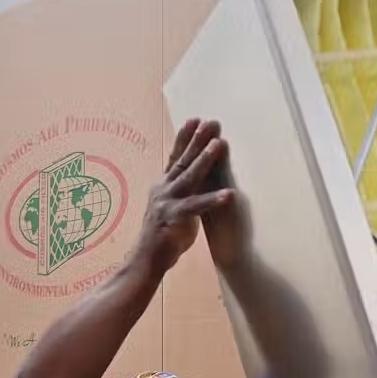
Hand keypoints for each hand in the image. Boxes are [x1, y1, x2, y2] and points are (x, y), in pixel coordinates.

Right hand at [133, 118, 233, 274]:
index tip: (194, 120)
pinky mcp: (174, 218)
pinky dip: (213, 200)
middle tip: (210, 123)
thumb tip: (199, 176)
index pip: (174, 157)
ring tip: (218, 144)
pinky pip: (196, 207)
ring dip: (204, 160)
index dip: (184, 138)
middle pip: (182, 160)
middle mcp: (163, 189)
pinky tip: (229, 195)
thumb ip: (184, 190)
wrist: (147, 258)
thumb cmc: (164, 233)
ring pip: (188, 177)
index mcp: (163, 185)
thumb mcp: (174, 205)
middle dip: (196, 140)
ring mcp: (167, 202)